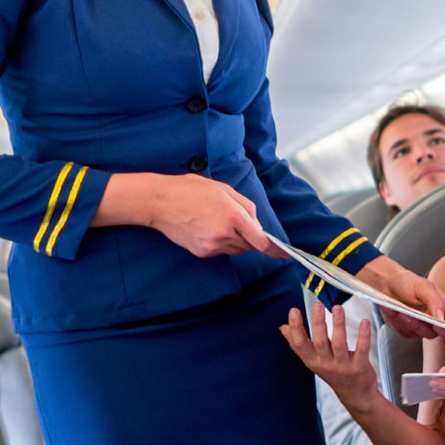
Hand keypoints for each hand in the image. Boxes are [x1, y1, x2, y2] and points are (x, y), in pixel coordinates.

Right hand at [101, 172, 280, 259]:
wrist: (160, 202)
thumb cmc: (191, 190)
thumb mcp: (224, 189)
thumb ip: (246, 207)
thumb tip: (256, 224)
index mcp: (233, 216)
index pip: (261, 241)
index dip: (275, 250)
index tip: (284, 255)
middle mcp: (224, 234)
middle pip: (249, 245)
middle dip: (249, 236)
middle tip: (235, 220)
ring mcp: (211, 246)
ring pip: (236, 249)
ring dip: (235, 239)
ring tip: (217, 220)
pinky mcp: (201, 252)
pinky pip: (220, 251)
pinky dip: (220, 242)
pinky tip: (206, 227)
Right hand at [280, 304, 383, 409]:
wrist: (355, 395)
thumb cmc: (333, 373)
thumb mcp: (313, 361)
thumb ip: (298, 344)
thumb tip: (283, 328)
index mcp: (312, 360)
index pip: (300, 344)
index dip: (296, 328)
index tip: (294, 310)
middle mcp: (326, 364)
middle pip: (319, 342)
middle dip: (318, 323)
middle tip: (317, 305)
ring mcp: (343, 366)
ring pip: (339, 344)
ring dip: (338, 325)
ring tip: (337, 308)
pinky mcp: (360, 367)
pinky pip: (362, 350)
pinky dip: (363, 336)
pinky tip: (364, 322)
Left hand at [356, 256, 444, 337]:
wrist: (388, 283)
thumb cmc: (408, 282)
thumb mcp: (424, 287)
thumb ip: (435, 302)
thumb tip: (442, 318)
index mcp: (443, 309)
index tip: (438, 326)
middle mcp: (434, 320)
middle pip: (433, 334)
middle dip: (420, 325)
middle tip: (412, 315)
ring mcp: (420, 327)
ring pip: (416, 333)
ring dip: (406, 321)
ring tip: (400, 309)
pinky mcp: (406, 330)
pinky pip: (403, 331)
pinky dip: (396, 321)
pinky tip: (394, 310)